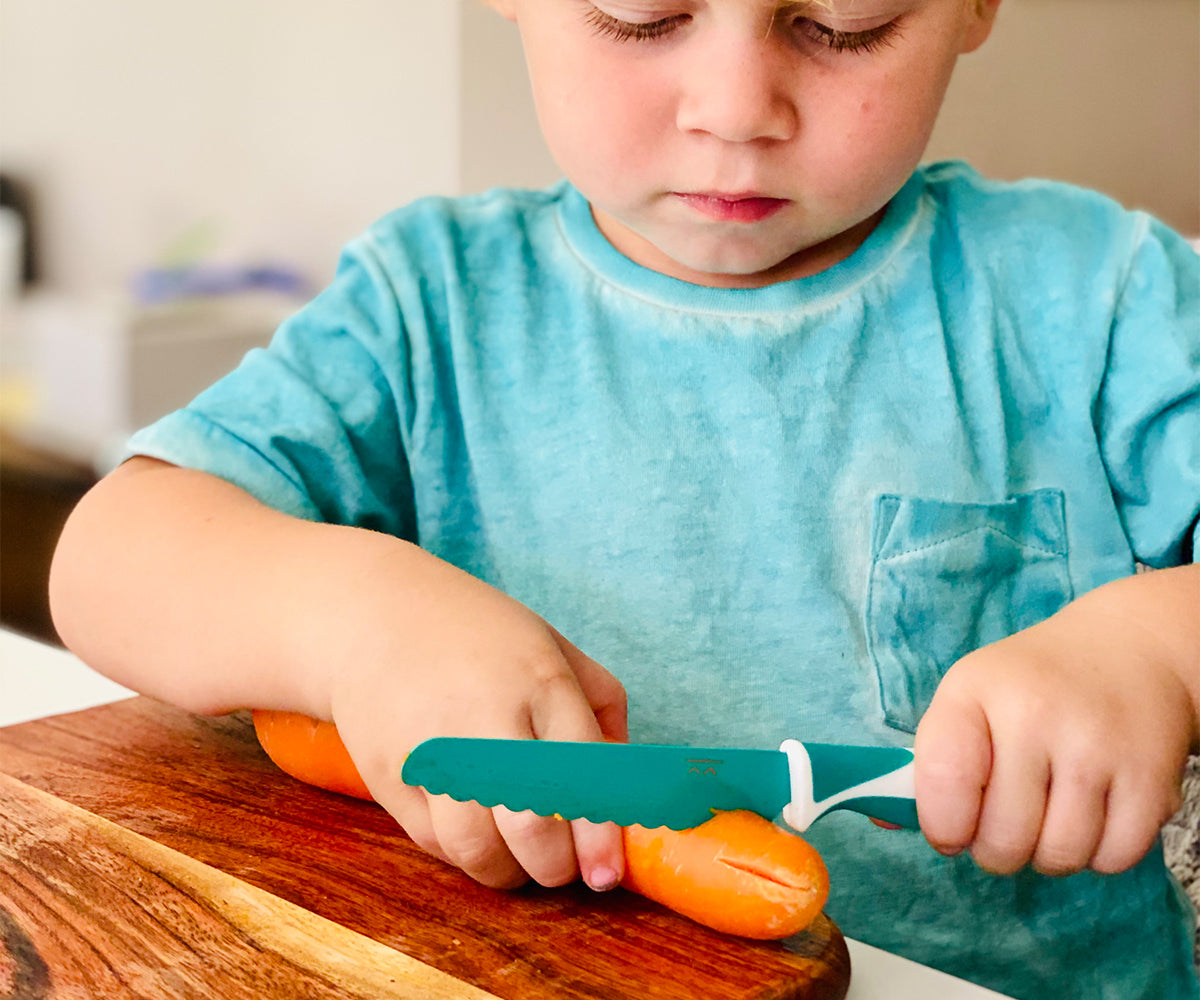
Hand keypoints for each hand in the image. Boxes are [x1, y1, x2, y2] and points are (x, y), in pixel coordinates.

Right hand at [311, 540, 627, 891]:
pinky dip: (464, 854)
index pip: (581, 773)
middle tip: (564, 868)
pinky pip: (435, 842)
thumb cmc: (476, 632)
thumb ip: (600, 701)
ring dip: (509, 872)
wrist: (371, 615)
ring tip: (520, 859)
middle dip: (556, 865)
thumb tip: (622, 772)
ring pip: (477, 848)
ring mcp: (432, 749)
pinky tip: (477, 834)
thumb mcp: (550, 642)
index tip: (606, 872)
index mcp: (538, 679)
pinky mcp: (389, 775)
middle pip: (530, 824)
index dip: (599, 835)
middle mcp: (485, 715)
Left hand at [913, 571, 1198, 876]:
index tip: (951, 831)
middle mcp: (1035, 715)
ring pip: (1060, 856)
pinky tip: (1092, 814)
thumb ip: (932, 761)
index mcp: (976, 691)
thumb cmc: (1030, 685)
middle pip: (1004, 838)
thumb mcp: (968, 697)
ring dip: (1048, 855)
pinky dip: (1099, 854)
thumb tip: (893, 823)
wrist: (1129, 649)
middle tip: (1005, 825)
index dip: (942, 826)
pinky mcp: (1151, 776)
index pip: (944, 781)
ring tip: (1048, 817)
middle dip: (997, 850)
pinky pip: (1114, 858)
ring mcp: (1096, 746)